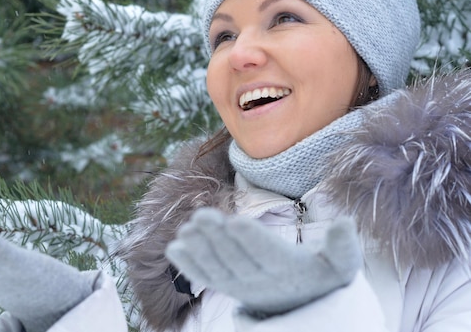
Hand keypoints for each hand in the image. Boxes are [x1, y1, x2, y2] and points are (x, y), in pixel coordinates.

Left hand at [165, 208, 360, 317]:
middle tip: (201, 216)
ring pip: (217, 268)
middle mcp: (261, 281)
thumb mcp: (341, 264)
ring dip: (200, 249)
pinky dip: (189, 265)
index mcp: (288, 271)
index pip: (268, 254)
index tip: (236, 222)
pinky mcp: (227, 287)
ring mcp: (241, 286)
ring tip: (187, 228)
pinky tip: (174, 248)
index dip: (252, 239)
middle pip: (237, 259)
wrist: (301, 302)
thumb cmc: (321, 275)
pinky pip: (206, 277)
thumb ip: (344, 245)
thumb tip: (345, 222)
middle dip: (218, 238)